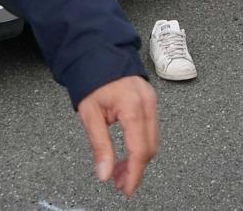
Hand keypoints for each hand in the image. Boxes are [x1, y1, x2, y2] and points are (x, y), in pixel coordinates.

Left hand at [76, 75, 157, 196]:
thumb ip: (99, 145)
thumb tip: (104, 174)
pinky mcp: (151, 102)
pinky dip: (140, 145)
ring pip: (152, 141)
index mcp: (132, 107)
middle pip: (149, 148)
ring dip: (138, 159)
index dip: (134, 174)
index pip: (139, 150)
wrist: (99, 54)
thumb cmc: (93, 80)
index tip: (126, 189)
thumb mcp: (90, 115)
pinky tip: (126, 153)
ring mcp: (152, 102)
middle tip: (119, 182)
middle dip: (136, 169)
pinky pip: (150, 130)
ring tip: (118, 171)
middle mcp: (148, 104)